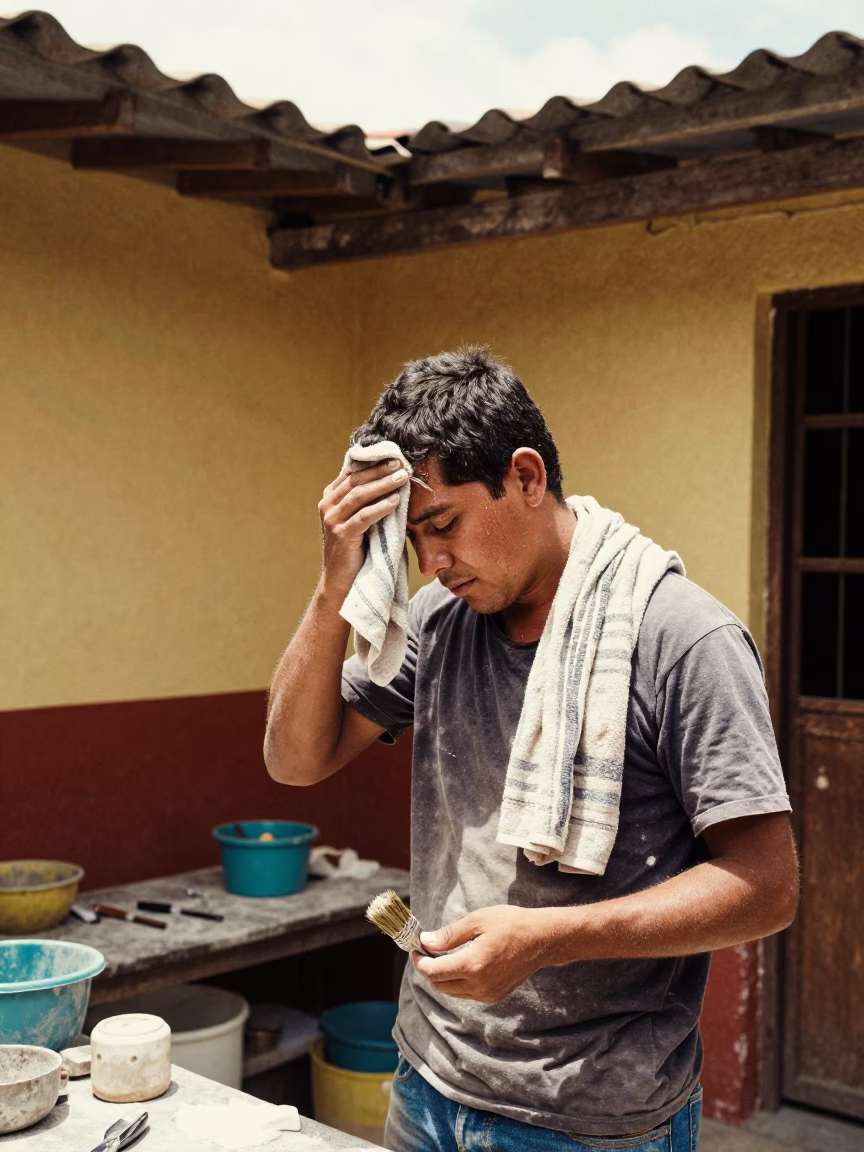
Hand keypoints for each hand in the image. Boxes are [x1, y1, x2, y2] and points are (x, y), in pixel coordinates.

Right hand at [318, 459, 407, 596]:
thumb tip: (392, 477)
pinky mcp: (341, 536)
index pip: (351, 472)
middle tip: (400, 462)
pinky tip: (395, 502)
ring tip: (402, 478)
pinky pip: (363, 517)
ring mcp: (332, 521)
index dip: (372, 462)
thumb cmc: (356, 548)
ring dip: (383, 485)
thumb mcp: (359, 519)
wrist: (341, 581)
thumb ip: (366, 500)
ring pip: (358, 495)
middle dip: (379, 470)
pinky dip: (380, 508)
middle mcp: (327, 506)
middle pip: (355, 480)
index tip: (393, 455)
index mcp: (331, 497)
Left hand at [410, 906, 553, 1003]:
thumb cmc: (511, 924)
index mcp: (473, 965)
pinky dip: (456, 981)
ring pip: (451, 991)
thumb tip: (425, 941)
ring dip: (441, 976)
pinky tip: (459, 963)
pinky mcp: (494, 996)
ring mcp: (487, 994)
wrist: (542, 939)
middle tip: (425, 948)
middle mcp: (479, 985)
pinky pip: (466, 993)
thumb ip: (449, 935)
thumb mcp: (477, 921)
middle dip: (427, 968)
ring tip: (440, 954)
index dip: (418, 961)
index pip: (433, 972)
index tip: (414, 948)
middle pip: (439, 985)